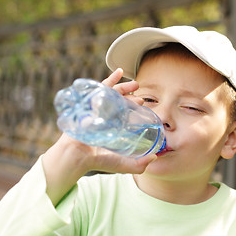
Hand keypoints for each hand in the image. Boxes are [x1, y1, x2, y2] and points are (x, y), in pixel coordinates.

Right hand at [43, 69, 155, 204]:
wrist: (79, 155)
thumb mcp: (124, 164)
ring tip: (135, 83)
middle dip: (132, 97)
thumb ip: (140, 164)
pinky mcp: (91, 103)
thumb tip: (156, 156)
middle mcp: (106, 117)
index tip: (144, 105)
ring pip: (113, 94)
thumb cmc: (99, 161)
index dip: (135, 108)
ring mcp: (98, 109)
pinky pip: (101, 87)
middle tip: (141, 96)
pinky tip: (119, 71)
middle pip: (121, 102)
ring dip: (124, 86)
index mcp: (114, 128)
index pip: (126, 114)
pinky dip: (110, 78)